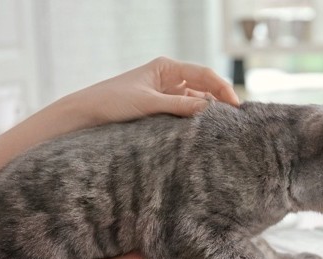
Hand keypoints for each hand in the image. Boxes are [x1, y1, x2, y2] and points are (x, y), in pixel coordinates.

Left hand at [70, 56, 239, 124]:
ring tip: (224, 125)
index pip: (204, 74)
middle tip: (236, 118)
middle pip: (205, 86)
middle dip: (221, 99)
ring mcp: (166, 93)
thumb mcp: (150, 104)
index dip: (223, 88)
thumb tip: (211, 109)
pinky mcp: (162, 108)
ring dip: (210, 110)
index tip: (236, 105)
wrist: (86, 114)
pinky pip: (186, 111)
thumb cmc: (112, 102)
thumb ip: (181, 106)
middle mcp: (169, 77)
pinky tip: (205, 128)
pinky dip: (197, 118)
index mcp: (166, 67)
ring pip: (197, 100)